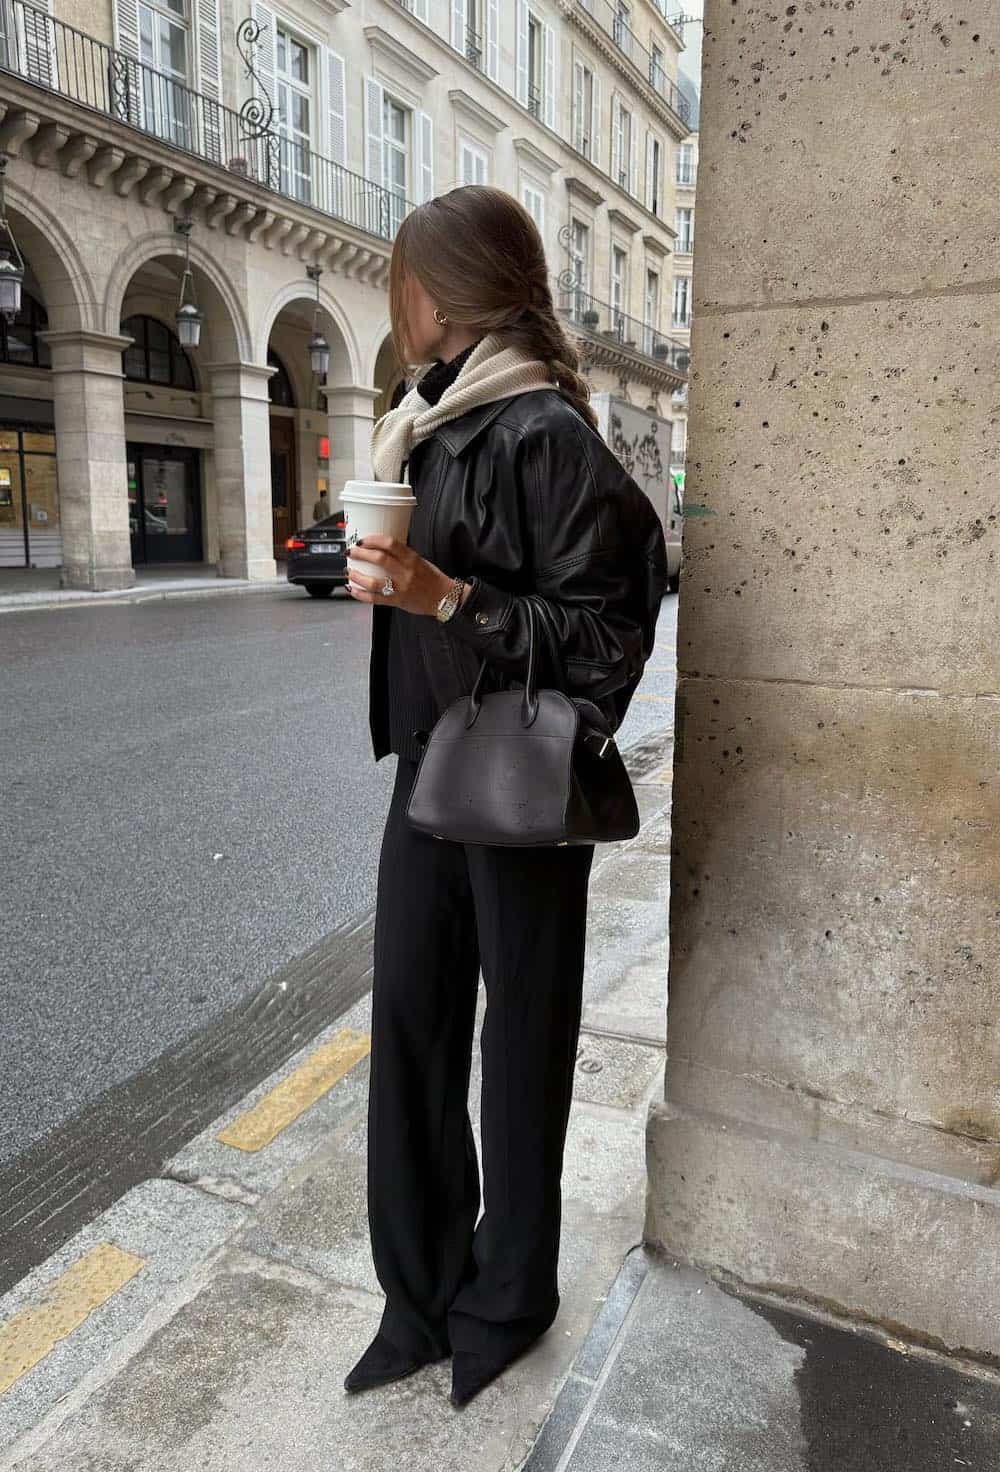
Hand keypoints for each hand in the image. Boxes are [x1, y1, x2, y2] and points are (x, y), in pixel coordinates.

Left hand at [346, 534, 461, 615]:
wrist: (445, 598)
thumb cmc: (432, 578)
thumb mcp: (419, 560)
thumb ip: (401, 556)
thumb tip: (380, 549)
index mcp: (412, 559)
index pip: (390, 544)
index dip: (373, 539)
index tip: (362, 539)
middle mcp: (405, 572)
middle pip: (379, 559)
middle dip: (360, 554)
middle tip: (351, 552)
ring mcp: (400, 588)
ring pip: (373, 581)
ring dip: (357, 576)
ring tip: (349, 571)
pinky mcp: (397, 601)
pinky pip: (375, 599)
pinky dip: (361, 594)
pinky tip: (353, 589)